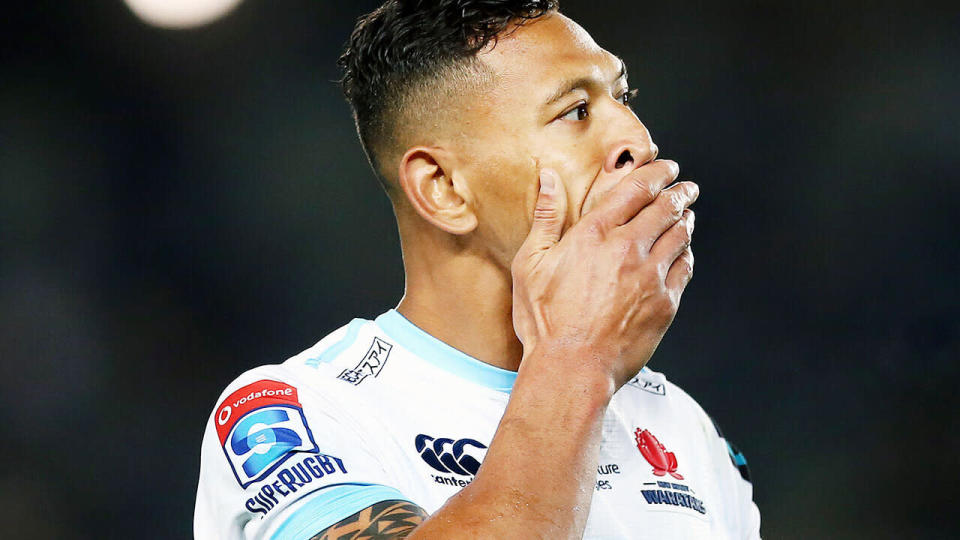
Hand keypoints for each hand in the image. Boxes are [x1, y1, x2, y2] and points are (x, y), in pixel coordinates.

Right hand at [511, 160, 697, 387]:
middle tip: (686, 187)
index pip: (637, 188)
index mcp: (595, 234)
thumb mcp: (532, 263)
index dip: (657, 172)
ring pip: (680, 235)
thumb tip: (548, 179)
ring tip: (687, 215)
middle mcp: (628, 249)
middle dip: (679, 192)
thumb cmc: (546, 320)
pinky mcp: (664, 302)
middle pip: (666, 207)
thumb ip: (545, 216)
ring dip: (686, 220)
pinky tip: (683, 252)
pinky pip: (685, 267)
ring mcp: (651, 276)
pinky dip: (686, 253)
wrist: (572, 367)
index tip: (666, 167)